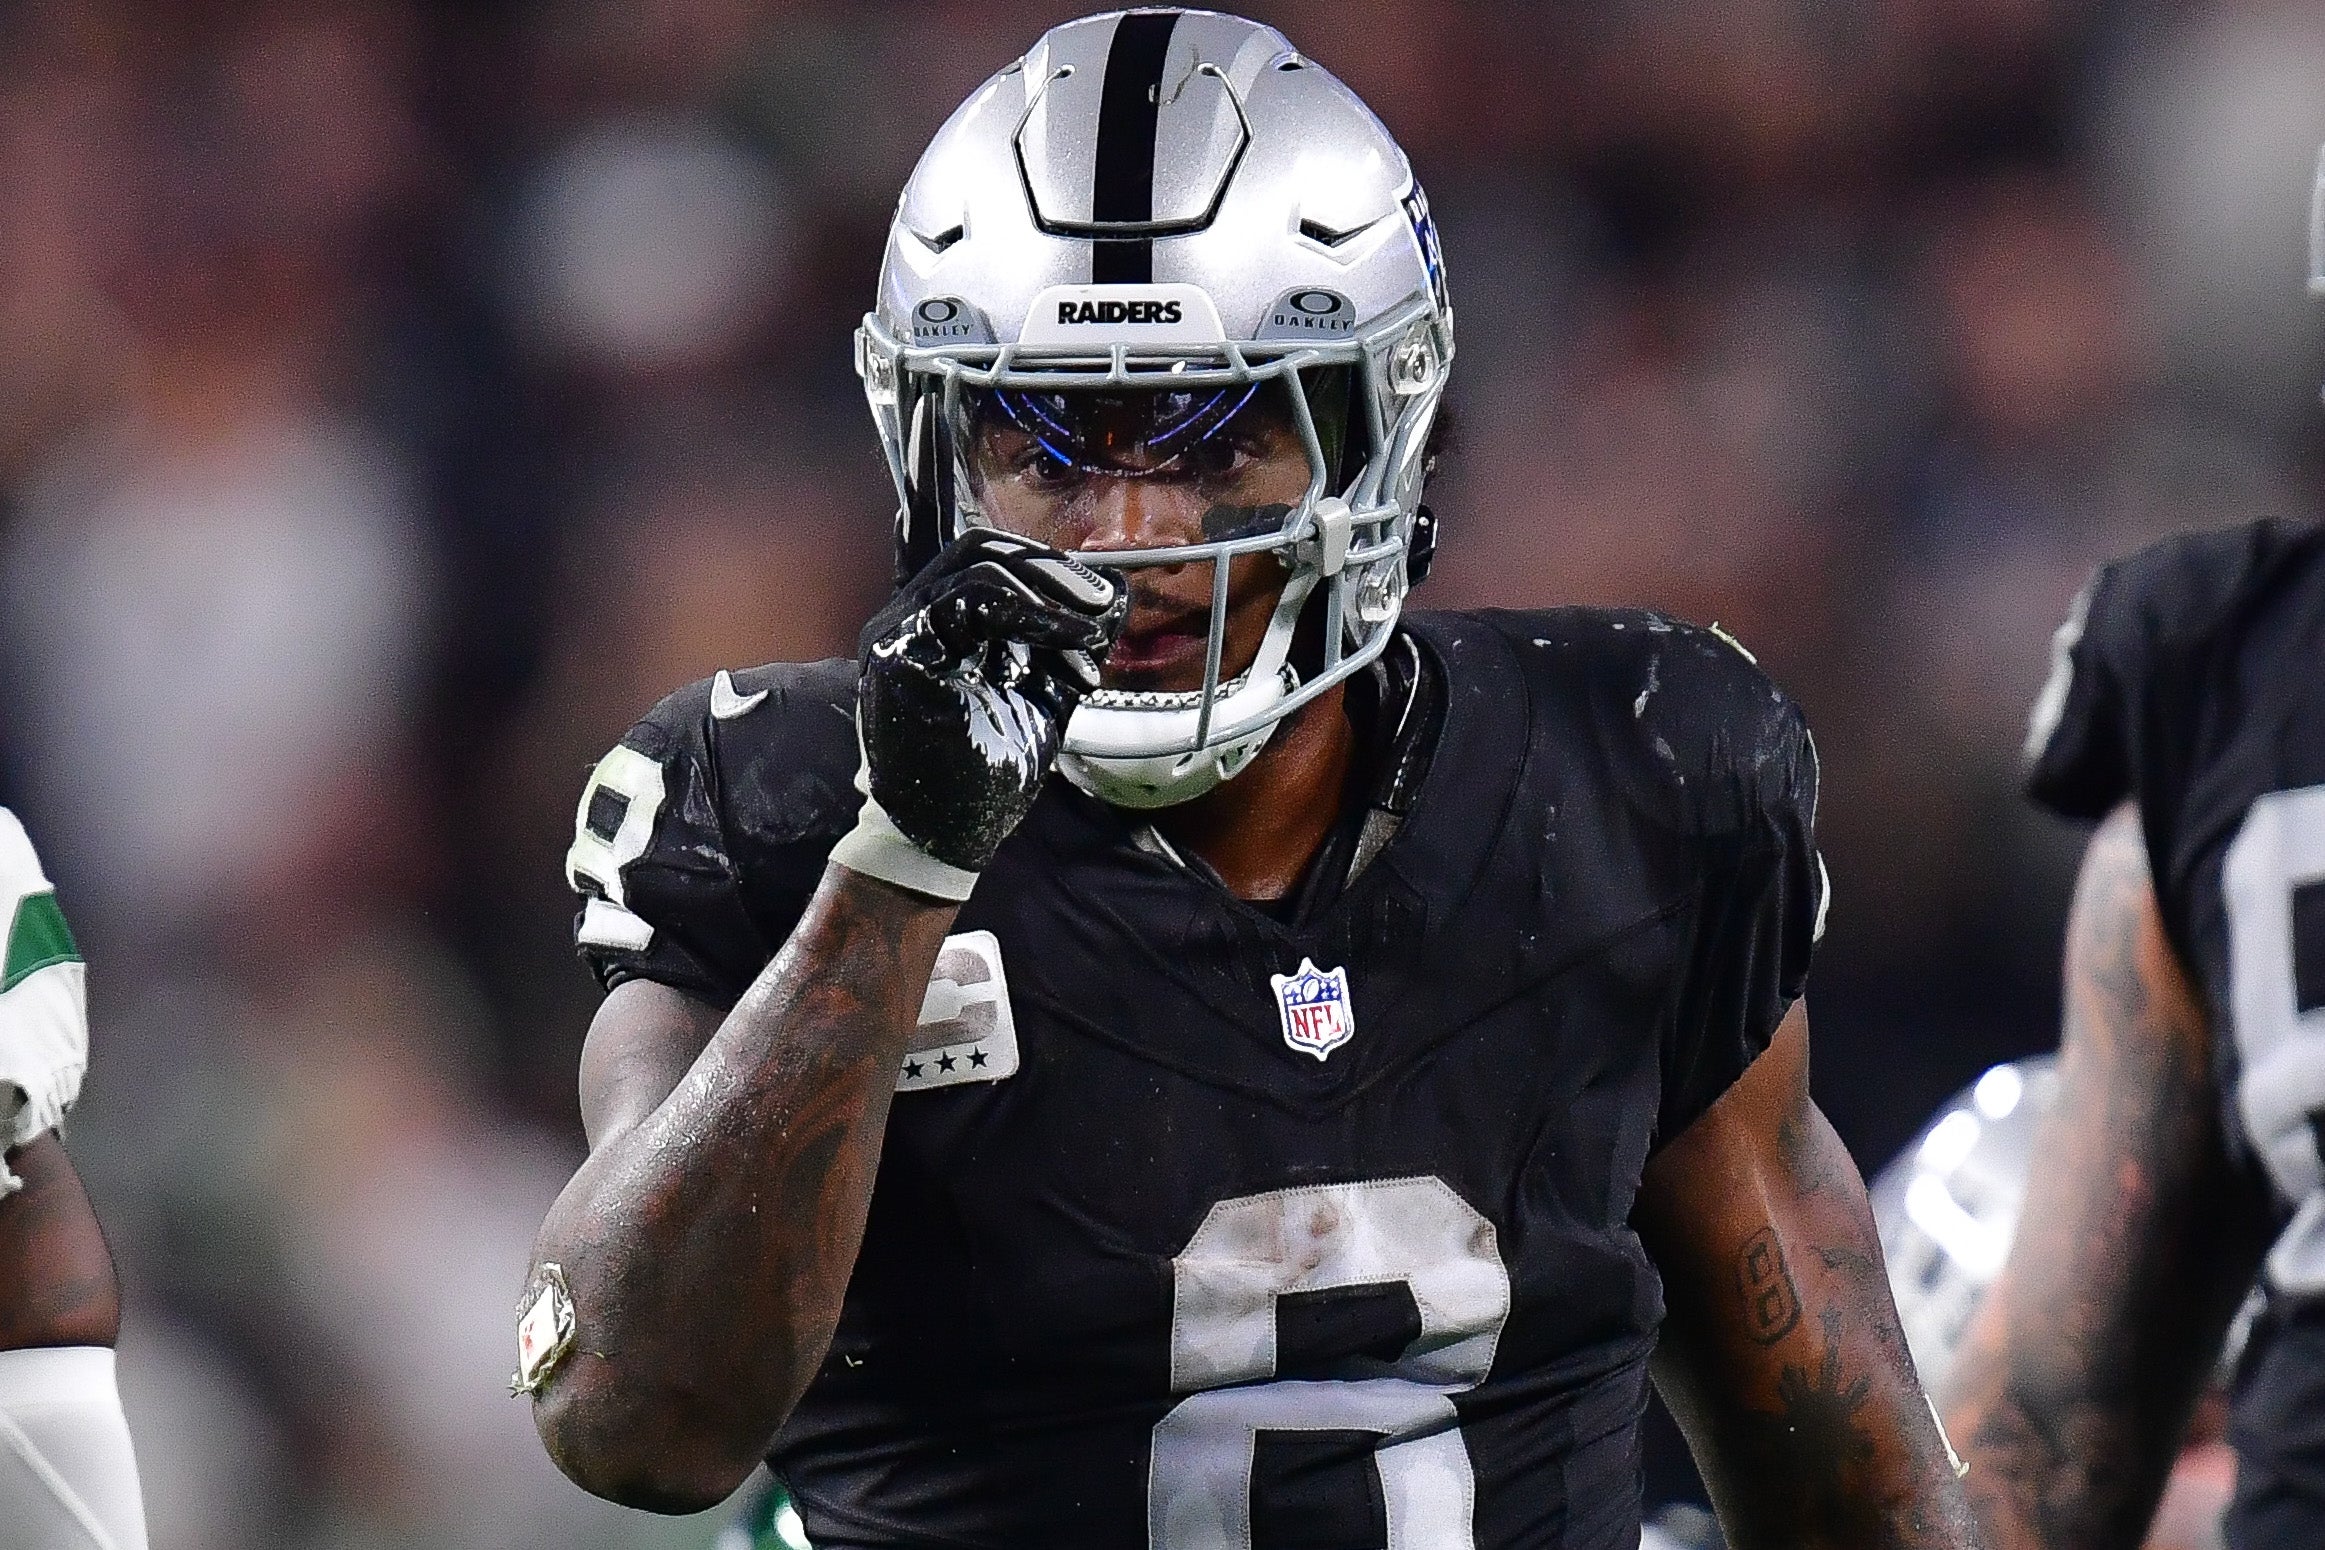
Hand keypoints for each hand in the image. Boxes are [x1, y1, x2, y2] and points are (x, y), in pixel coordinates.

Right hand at [857, 530, 1125, 871]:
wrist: (953, 833)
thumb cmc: (991, 767)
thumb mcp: (1047, 691)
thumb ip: (1072, 643)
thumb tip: (1116, 591)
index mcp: (942, 623)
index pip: (988, 559)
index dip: (1048, 567)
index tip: (1100, 604)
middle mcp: (913, 617)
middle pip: (981, 549)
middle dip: (1052, 570)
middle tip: (1097, 604)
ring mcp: (899, 629)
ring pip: (978, 566)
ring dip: (1049, 595)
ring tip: (1087, 633)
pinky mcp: (897, 649)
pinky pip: (968, 601)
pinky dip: (1030, 612)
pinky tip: (1069, 637)